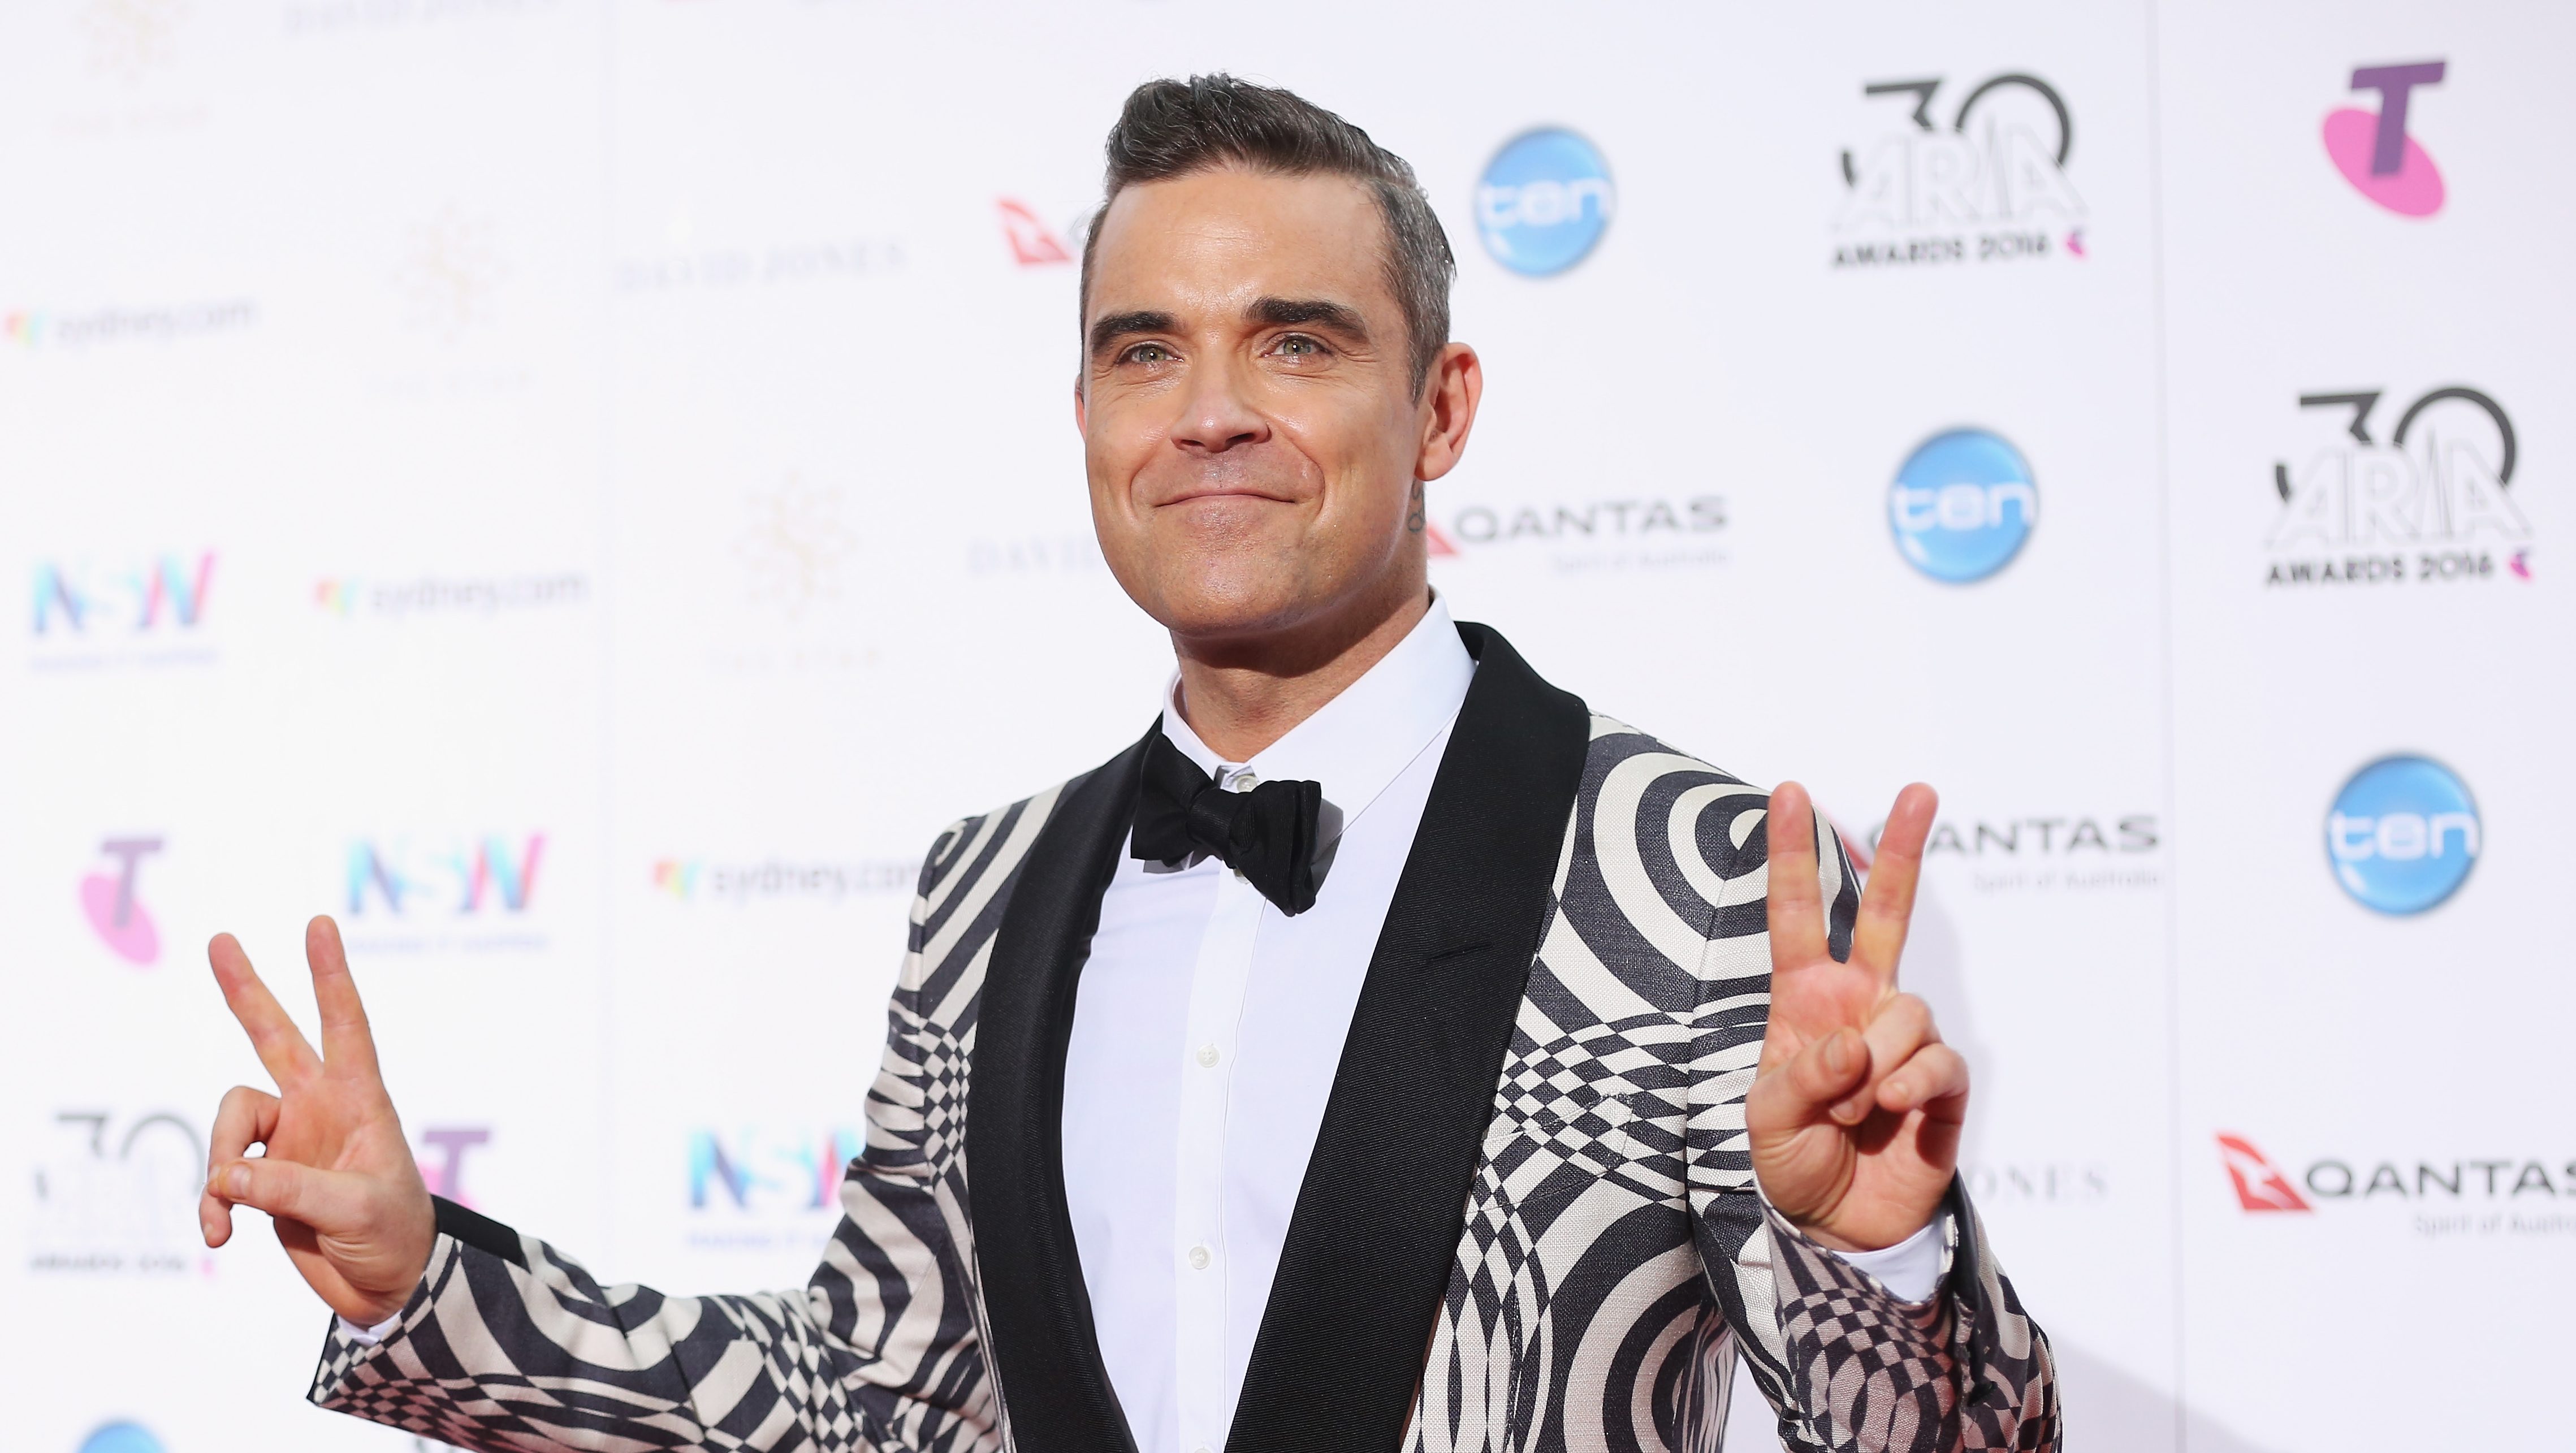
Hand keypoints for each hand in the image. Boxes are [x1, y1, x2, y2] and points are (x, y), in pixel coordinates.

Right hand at [200, 916, 435, 1325]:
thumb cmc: (394, 1237)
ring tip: (225, 1214)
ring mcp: (289, 1141)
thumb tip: (227, 1174)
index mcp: (359, 1101)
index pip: (345, 1026)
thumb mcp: (356, 1211)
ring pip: (230, 1122)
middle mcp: (319, 1109)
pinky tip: (217, 1237)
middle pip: (275, 1037)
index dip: (331, 976)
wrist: (388, 1287)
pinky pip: (221, 1177)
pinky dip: (212, 1205)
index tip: (319, 925)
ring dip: (220, 1165)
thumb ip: (293, 1189)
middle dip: (247, 991)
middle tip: (221, 940)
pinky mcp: (265, 1179)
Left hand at [1747, 782, 1966, 1252]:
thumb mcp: (1768, 1119)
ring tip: (1851, 1111)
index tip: (1789, 792)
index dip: (1793, 855)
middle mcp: (1860, 1004)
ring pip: (1906, 1011)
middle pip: (1885, 913)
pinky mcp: (1942, 1081)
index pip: (1798, 915)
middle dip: (1903, 849)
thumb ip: (1802, 1076)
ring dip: (1872, 1067)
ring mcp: (1904, 1039)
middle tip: (1920, 789)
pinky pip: (1936, 1062)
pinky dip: (1909, 1086)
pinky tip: (1890, 1113)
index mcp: (1805, 999)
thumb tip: (1854, 1042)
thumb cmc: (1795, 1160)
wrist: (1839, 1224)